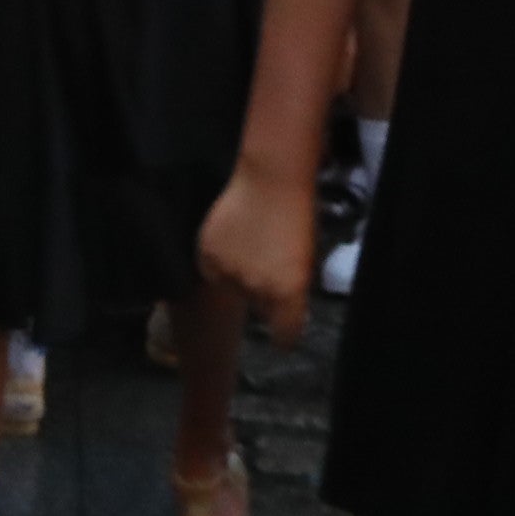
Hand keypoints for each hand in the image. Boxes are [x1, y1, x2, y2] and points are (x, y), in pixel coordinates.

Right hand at [198, 167, 318, 343]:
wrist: (272, 178)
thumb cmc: (299, 216)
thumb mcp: (307, 261)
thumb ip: (294, 291)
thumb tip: (283, 308)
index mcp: (289, 294)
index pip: (285, 337)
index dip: (284, 335)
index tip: (283, 330)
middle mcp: (259, 290)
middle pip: (260, 312)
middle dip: (264, 297)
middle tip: (269, 269)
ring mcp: (230, 273)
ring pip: (234, 292)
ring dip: (240, 279)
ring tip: (250, 250)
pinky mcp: (207, 256)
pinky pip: (212, 273)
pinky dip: (220, 264)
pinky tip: (232, 244)